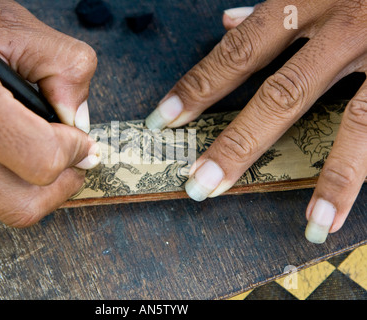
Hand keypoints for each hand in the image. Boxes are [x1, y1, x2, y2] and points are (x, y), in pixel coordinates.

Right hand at [0, 0, 99, 226]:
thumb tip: (79, 117)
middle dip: (62, 185)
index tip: (80, 138)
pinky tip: (11, 155)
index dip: (73, 150)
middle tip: (73, 159)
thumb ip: (60, 64)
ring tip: (46, 155)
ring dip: (38, 189)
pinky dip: (7, 185)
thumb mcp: (4, 25)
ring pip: (2, 208)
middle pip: (23, 205)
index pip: (39, 159)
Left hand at [145, 0, 366, 242]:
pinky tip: (353, 203)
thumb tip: (227, 21)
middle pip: (283, 94)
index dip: (200, 86)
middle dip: (239, 144)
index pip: (241, 50)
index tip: (164, 120)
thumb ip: (277, 8)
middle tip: (201, 183)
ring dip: (332, 176)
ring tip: (311, 221)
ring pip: (356, 120)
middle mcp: (345, 24)